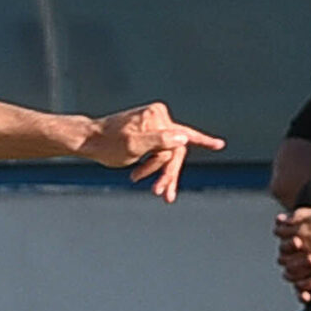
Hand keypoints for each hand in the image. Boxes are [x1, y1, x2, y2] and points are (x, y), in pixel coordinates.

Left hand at [80, 102, 225, 202]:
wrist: (90, 141)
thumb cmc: (108, 143)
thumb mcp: (132, 144)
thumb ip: (158, 140)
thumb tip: (183, 137)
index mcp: (156, 117)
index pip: (181, 137)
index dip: (203, 141)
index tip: (220, 145)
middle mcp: (158, 118)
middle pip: (175, 149)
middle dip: (168, 172)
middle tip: (162, 193)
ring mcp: (154, 126)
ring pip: (168, 154)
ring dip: (160, 173)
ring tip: (154, 191)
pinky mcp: (148, 135)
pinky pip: (160, 154)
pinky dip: (157, 169)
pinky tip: (161, 185)